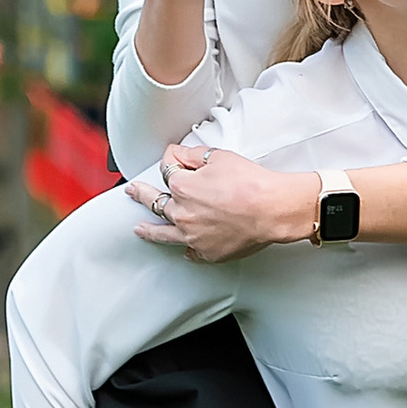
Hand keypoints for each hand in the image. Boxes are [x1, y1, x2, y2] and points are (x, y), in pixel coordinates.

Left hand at [129, 141, 321, 264]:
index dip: (170, 161)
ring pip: (163, 234)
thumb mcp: (219, 157)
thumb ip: (192, 155)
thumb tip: (177, 155)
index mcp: (181, 187)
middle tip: (134, 192)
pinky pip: (190, 252)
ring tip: (139, 230)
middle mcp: (182, 213)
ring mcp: (193, 236)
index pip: (167, 171)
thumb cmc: (251, 183)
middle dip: (142, 194)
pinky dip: (187, 249)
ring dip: (149, 230)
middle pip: (156, 202)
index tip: (172, 158)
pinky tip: (184, 249)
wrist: (272, 209)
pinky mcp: (208, 252)